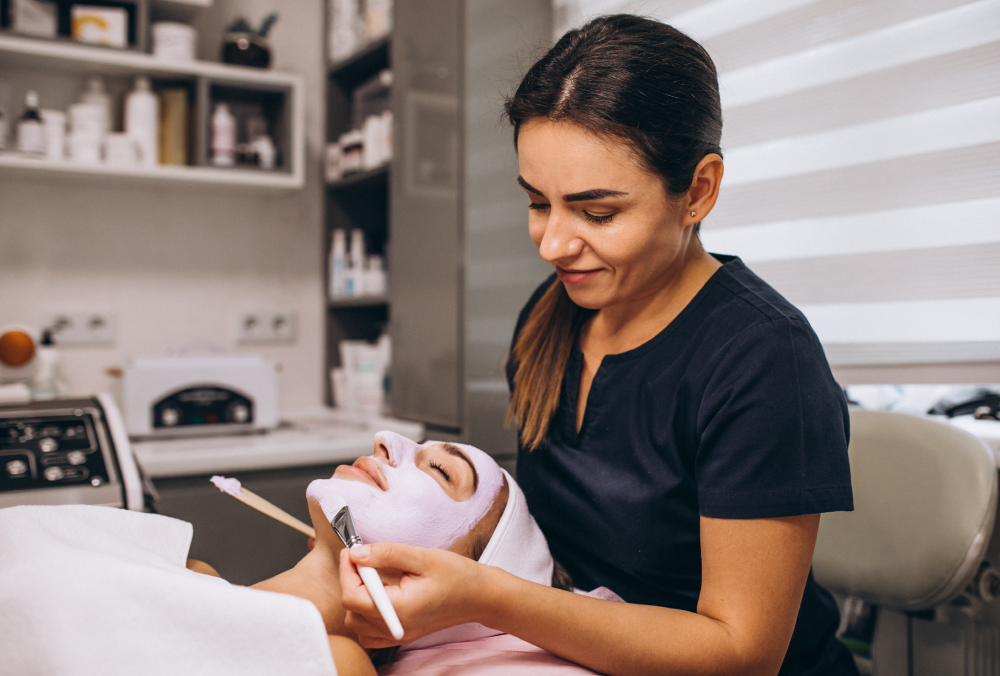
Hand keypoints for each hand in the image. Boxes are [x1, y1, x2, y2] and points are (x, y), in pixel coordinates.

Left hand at [339, 543, 488, 648]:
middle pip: (351, 612)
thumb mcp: (422, 557)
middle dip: (351, 582)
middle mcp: (396, 629)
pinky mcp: (402, 635)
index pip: (352, 597)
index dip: (346, 571)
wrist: (480, 596)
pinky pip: (370, 633)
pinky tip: (381, 595)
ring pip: (357, 624)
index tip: (350, 551)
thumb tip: (356, 553)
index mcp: (400, 609)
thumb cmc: (457, 575)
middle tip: (365, 561)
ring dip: (358, 598)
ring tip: (376, 578)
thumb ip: (387, 554)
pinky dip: (366, 615)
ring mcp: (399, 636)